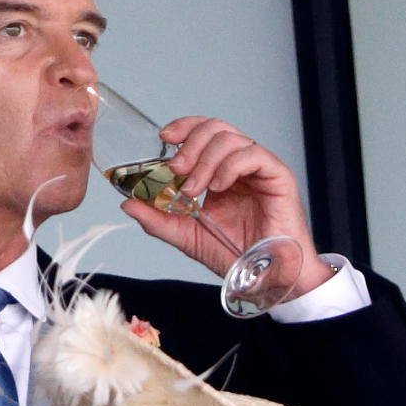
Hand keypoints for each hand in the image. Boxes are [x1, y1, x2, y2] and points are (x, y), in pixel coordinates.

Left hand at [119, 116, 333, 298]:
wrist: (265, 277)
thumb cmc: (235, 255)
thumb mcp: (186, 236)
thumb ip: (158, 219)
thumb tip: (128, 203)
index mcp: (219, 172)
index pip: (202, 133)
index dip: (183, 128)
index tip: (164, 139)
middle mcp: (239, 165)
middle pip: (215, 128)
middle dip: (190, 143)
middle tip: (176, 169)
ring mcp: (258, 169)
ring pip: (231, 138)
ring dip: (206, 159)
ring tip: (196, 188)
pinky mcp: (277, 176)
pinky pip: (253, 154)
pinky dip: (230, 166)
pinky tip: (218, 187)